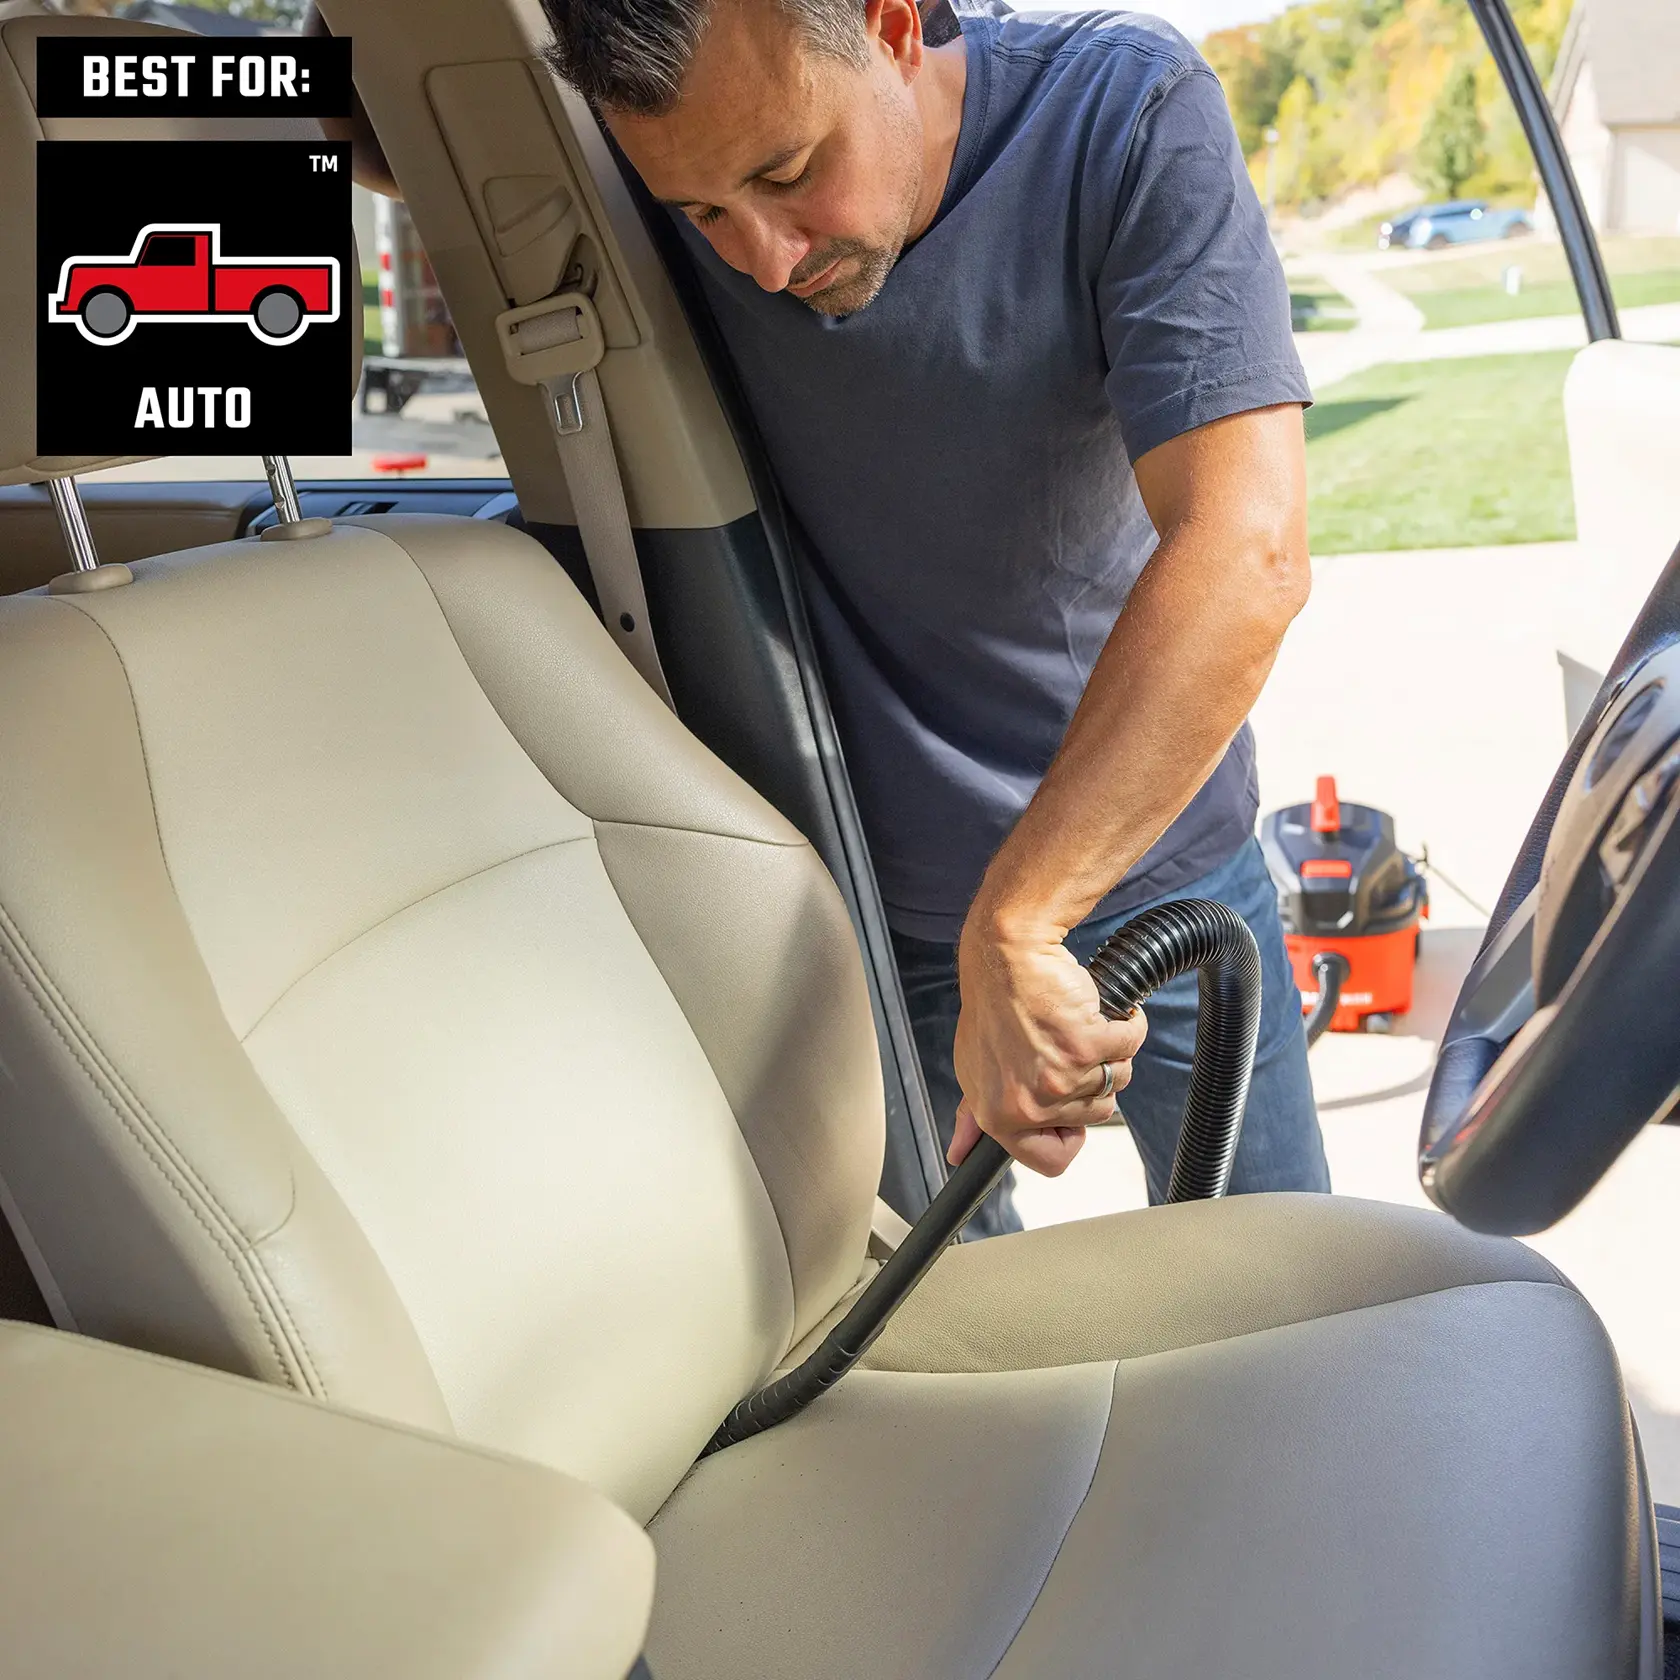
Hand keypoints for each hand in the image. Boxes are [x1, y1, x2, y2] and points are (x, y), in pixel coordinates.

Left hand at [950, 914, 1147, 1175]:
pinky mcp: (1087, 1045)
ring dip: (1108, 1050)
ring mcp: (1060, 1076)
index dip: (1067, 1134)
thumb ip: (974, 1115)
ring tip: (1074, 1023)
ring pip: (1117, 1080)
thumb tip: (959, 1152)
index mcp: (998, 1114)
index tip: (1066, 1111)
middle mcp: (1028, 1102)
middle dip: (1090, 1078)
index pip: (1049, 1160)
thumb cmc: (994, 1004)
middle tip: (1061, 1044)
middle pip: (1095, 1115)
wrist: (1008, 953)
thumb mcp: (975, 1068)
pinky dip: (1124, 1023)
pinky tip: (1095, 1007)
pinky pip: (1129, 1044)